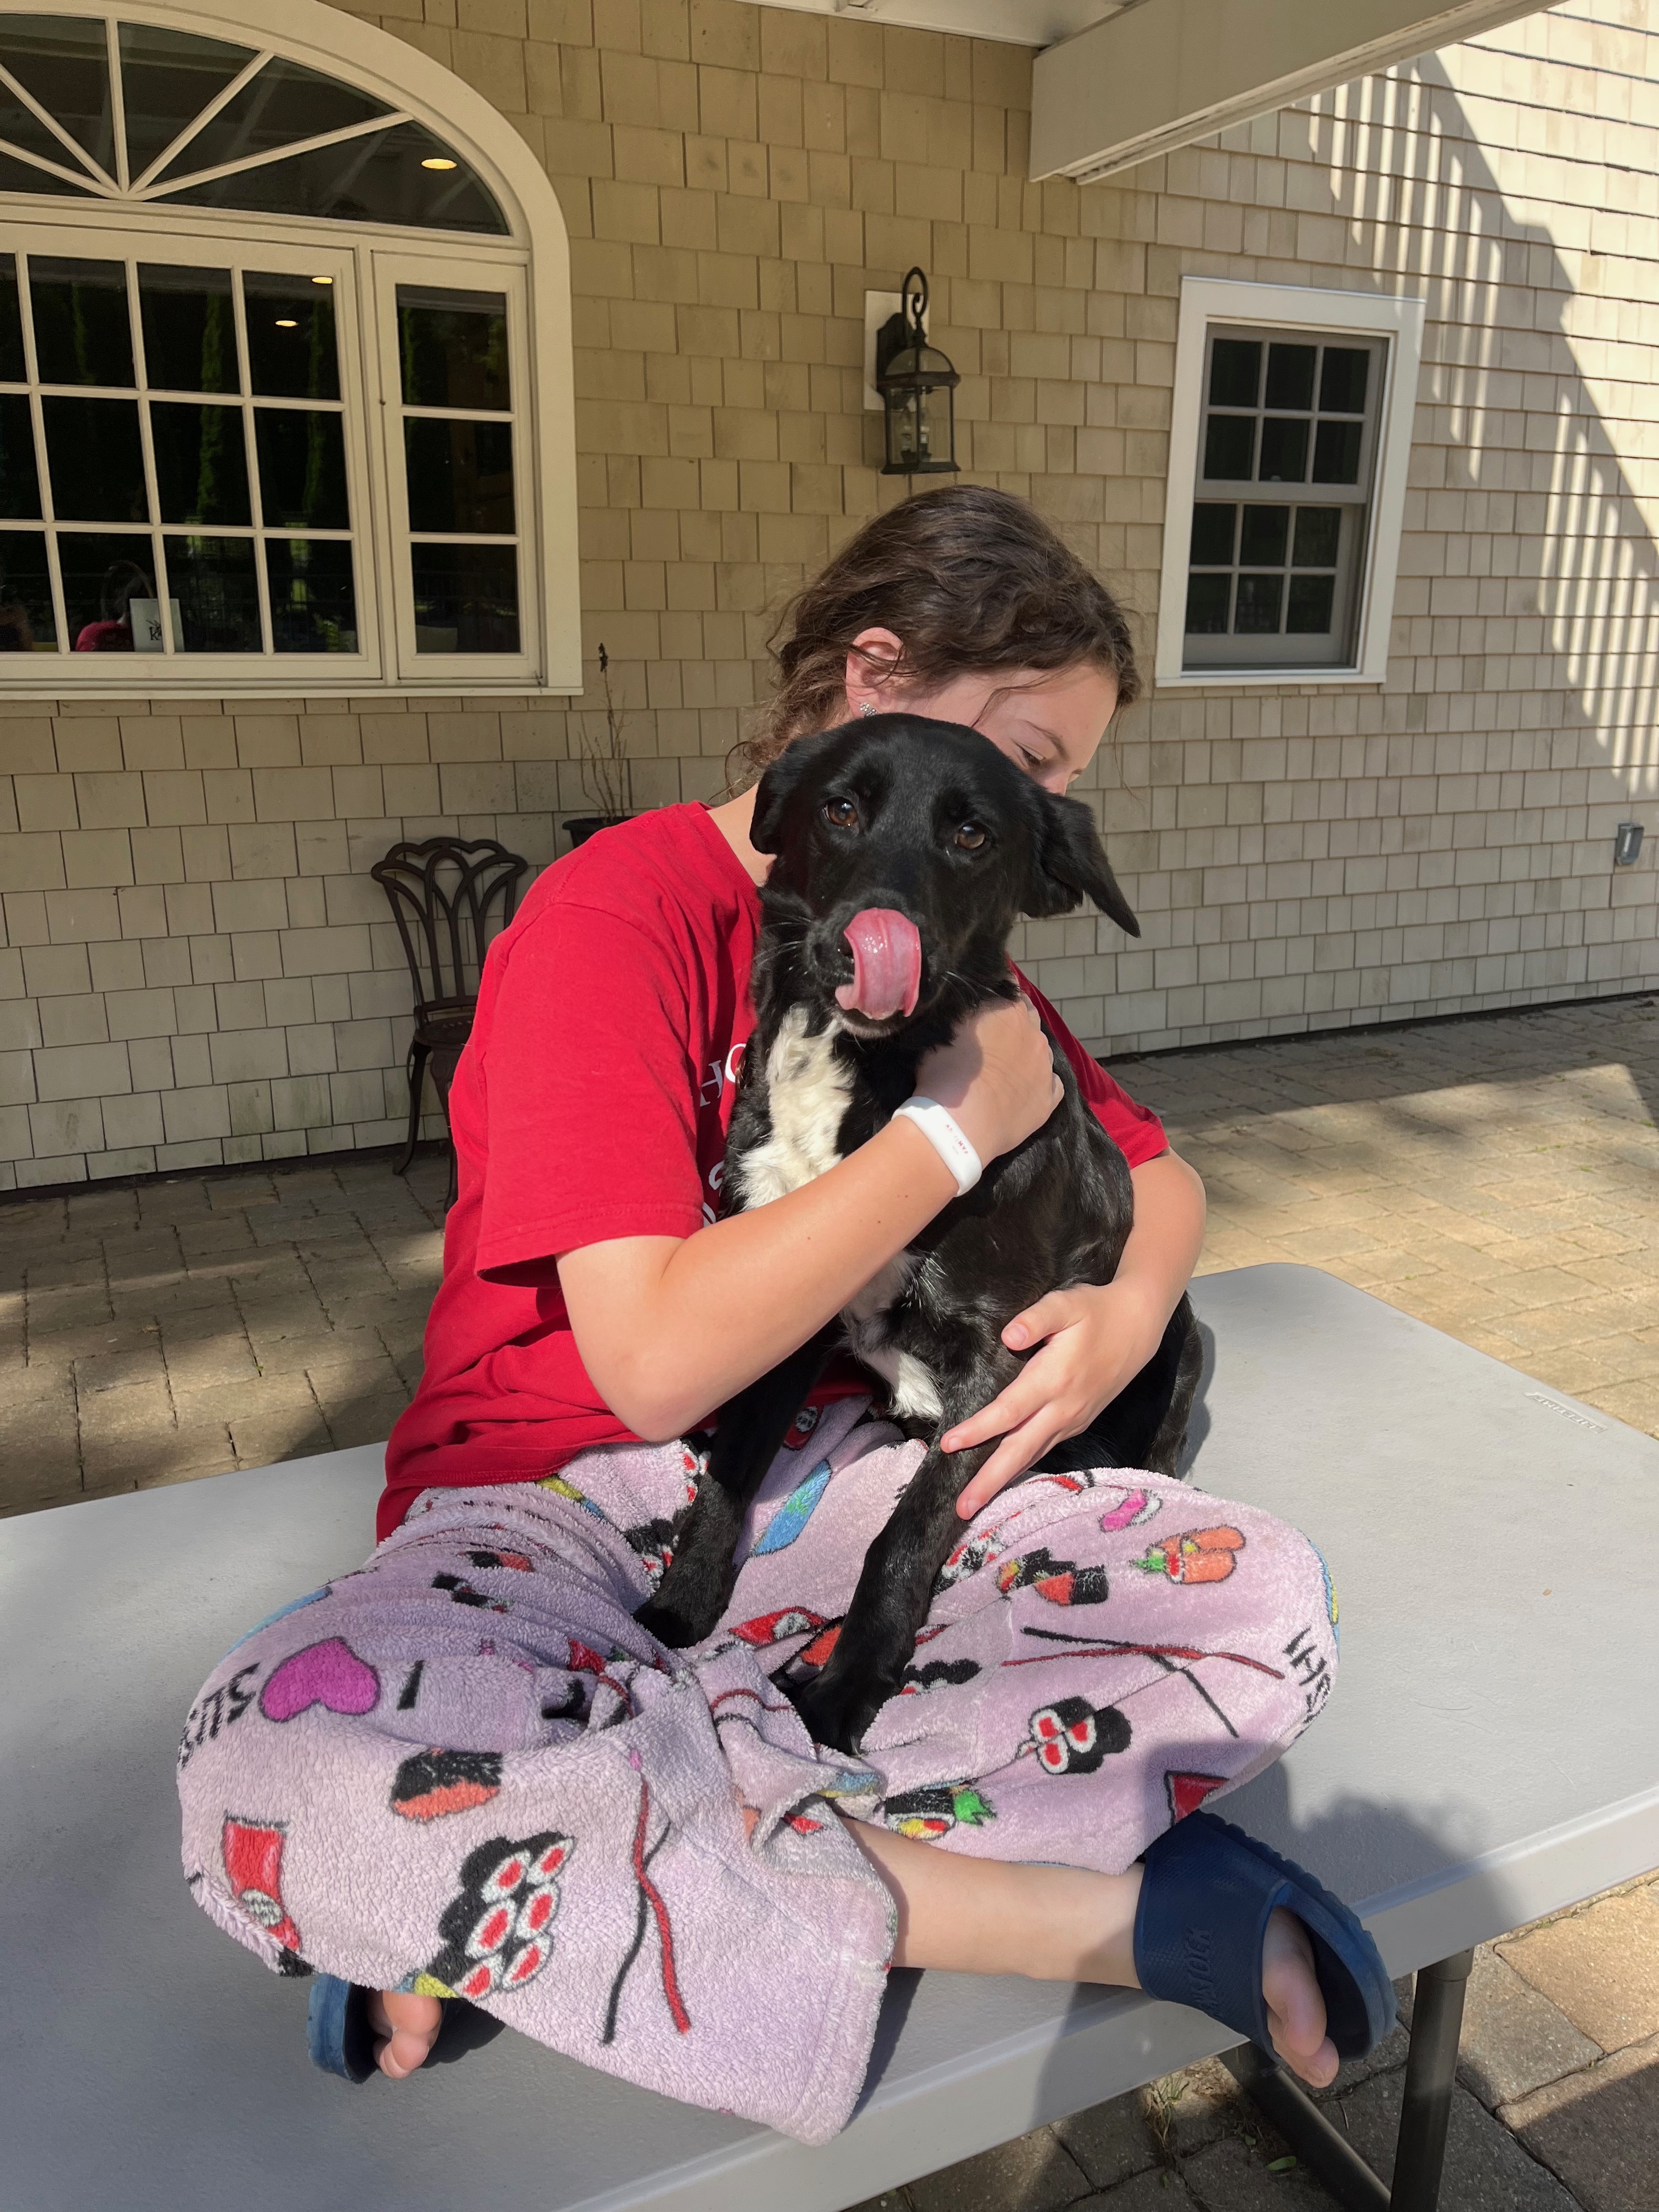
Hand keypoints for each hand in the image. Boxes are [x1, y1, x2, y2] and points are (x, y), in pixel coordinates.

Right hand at [915, 995, 1061, 1164]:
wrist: (961, 1124)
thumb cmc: (946, 1071)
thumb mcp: (946, 1027)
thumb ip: (965, 1009)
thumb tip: (971, 1000)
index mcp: (1010, 1010)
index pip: (1008, 988)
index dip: (996, 994)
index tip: (983, 1004)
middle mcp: (1035, 1034)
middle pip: (1027, 1018)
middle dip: (1013, 1022)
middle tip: (991, 1037)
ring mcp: (1046, 1067)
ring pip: (1041, 1050)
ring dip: (1026, 1052)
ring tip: (1005, 1067)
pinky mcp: (1049, 1099)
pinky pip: (1052, 1083)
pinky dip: (1041, 1082)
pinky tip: (1025, 1088)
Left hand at [941, 1278, 1163, 1516]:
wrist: (1138, 1327)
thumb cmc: (1096, 1312)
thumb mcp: (1067, 1304)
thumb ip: (1036, 1319)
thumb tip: (1009, 1336)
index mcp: (1055, 1378)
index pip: (1010, 1410)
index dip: (979, 1429)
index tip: (949, 1444)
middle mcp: (1063, 1408)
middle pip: (1020, 1450)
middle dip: (990, 1480)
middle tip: (962, 1508)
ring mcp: (1073, 1420)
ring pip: (1032, 1456)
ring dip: (1003, 1481)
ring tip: (974, 1504)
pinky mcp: (1078, 1423)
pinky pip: (1044, 1450)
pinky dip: (1022, 1467)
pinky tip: (1003, 1477)